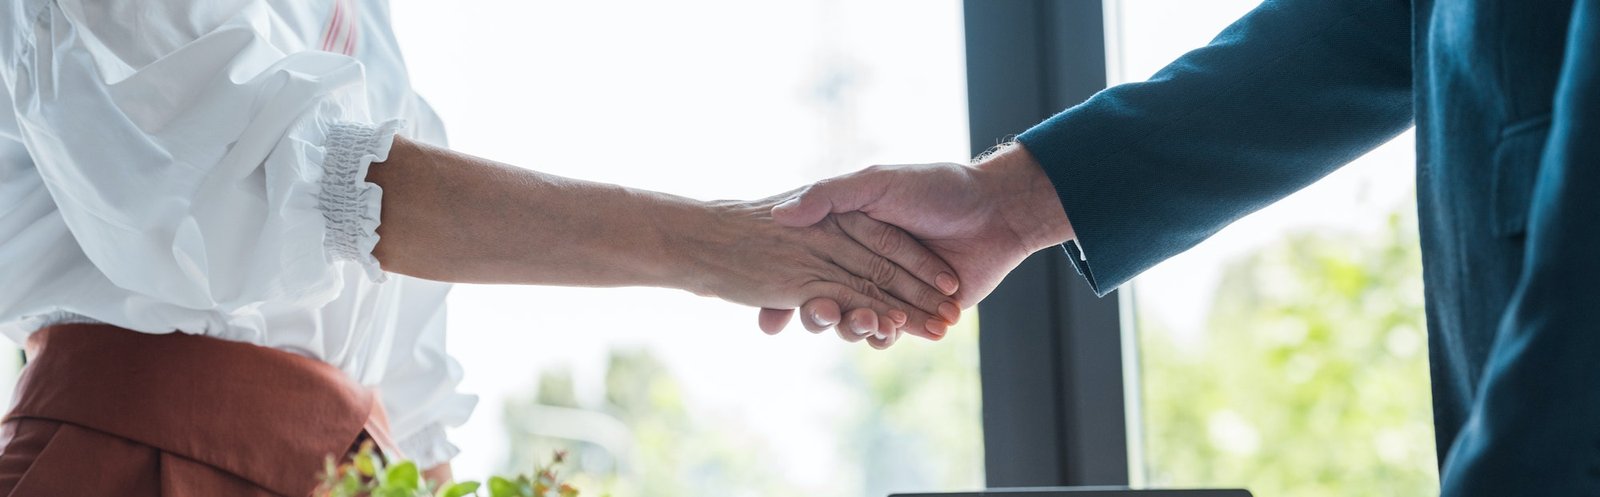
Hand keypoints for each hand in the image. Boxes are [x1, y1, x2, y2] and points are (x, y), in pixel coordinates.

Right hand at [761, 144, 1074, 340]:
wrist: (998, 211)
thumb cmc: (936, 188)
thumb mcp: (877, 181)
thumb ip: (830, 195)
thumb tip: (780, 214)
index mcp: (844, 233)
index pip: (801, 268)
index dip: (782, 293)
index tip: (769, 312)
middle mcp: (860, 264)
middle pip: (823, 301)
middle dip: (819, 314)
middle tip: (822, 313)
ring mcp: (888, 291)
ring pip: (855, 321)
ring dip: (855, 326)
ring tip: (866, 322)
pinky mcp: (916, 313)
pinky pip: (890, 333)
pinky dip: (887, 335)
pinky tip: (891, 330)